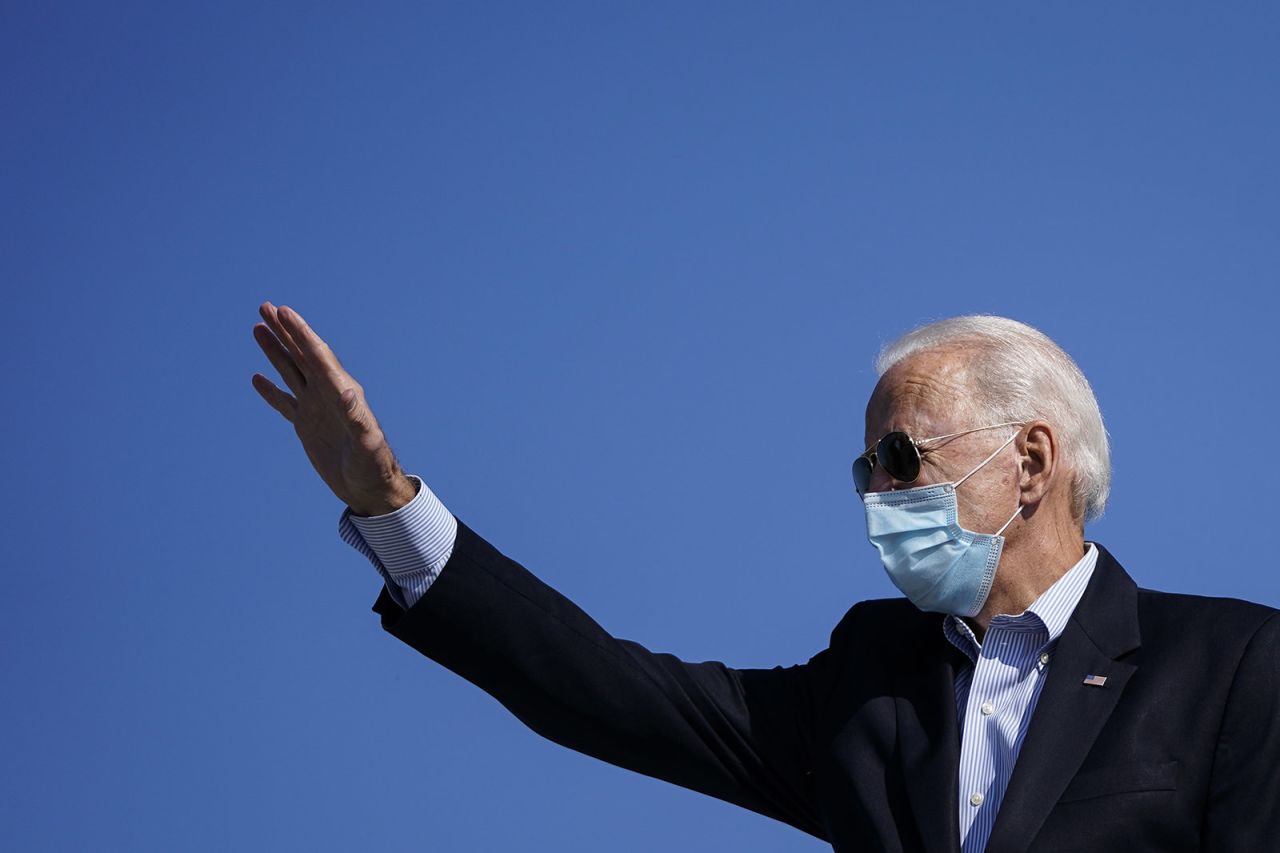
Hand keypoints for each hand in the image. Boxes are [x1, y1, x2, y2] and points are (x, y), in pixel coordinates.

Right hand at [251, 302, 417, 515]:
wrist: (370, 488)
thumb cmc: (374, 465)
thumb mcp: (367, 442)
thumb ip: (357, 416)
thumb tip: (345, 391)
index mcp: (342, 391)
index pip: (317, 355)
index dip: (300, 333)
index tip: (284, 312)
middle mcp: (328, 394)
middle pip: (302, 355)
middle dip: (285, 331)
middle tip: (265, 306)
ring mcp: (316, 409)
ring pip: (291, 372)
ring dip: (275, 350)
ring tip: (258, 327)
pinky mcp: (306, 426)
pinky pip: (284, 402)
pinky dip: (270, 390)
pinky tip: (257, 378)